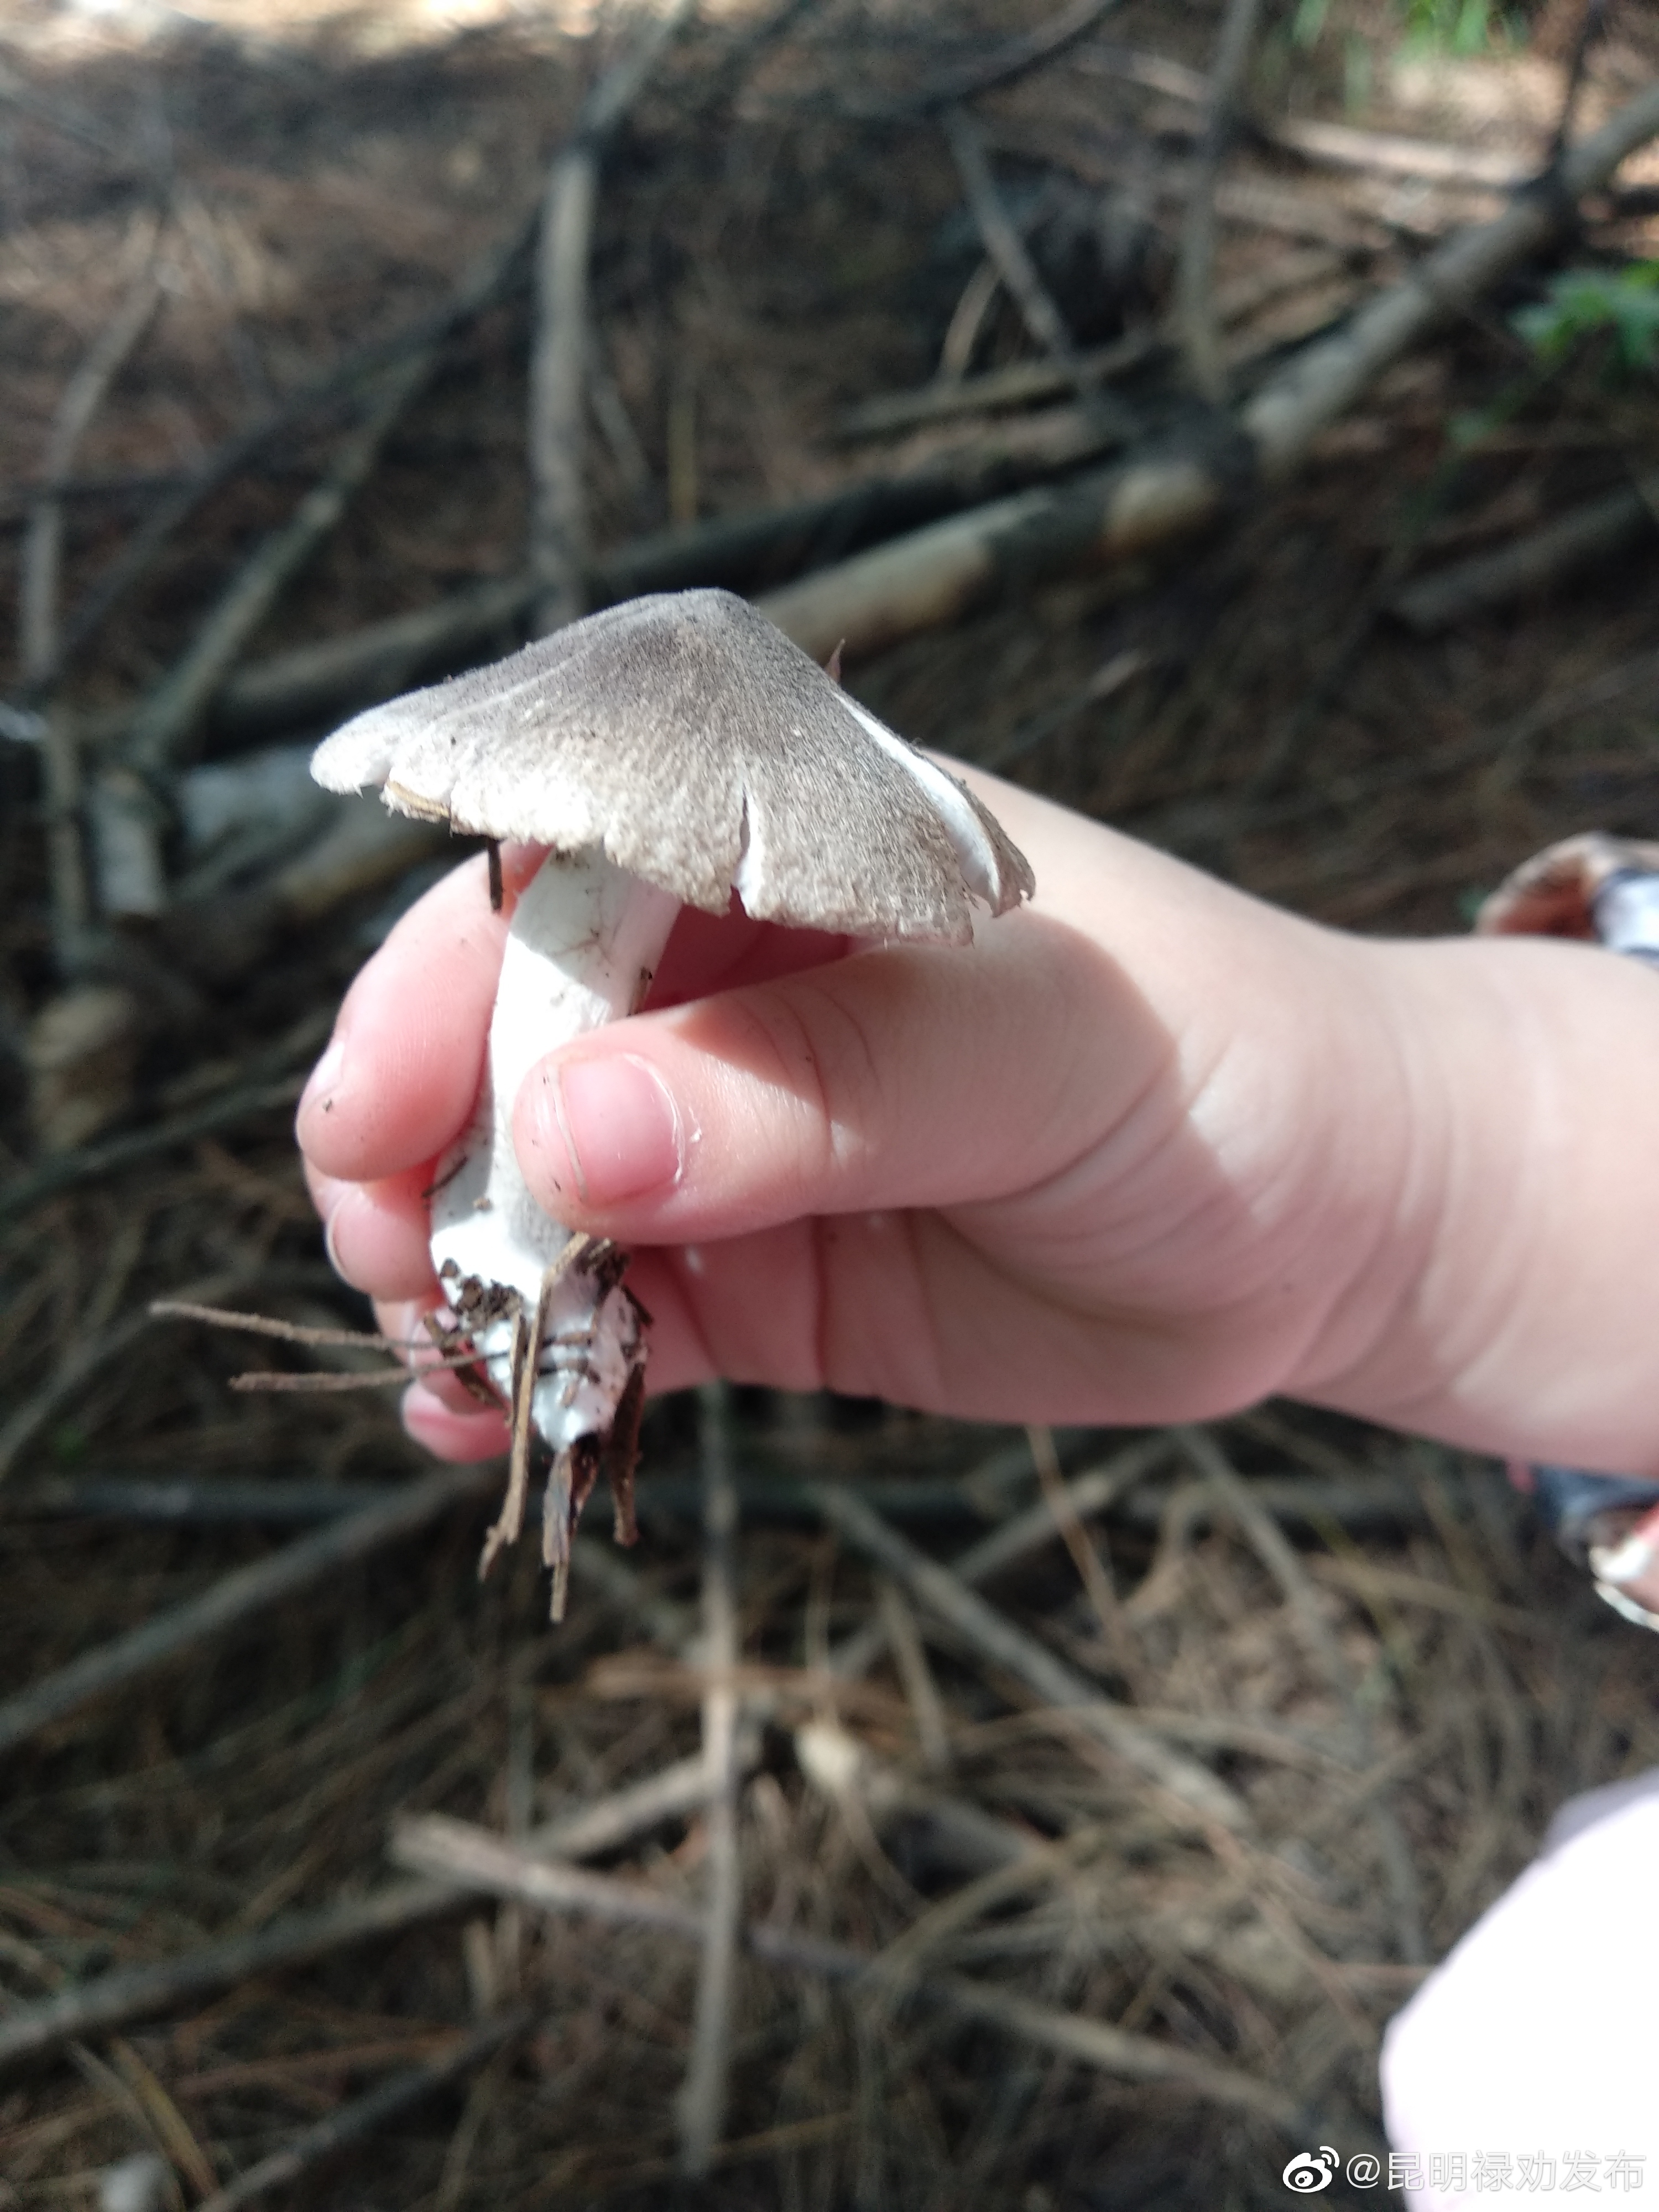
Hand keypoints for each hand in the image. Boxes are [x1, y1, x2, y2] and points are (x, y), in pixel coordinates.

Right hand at [296, 768, 1658, 1476]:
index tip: (375, 1115)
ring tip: (447, 1369)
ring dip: (463, 1274)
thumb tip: (571, 1140)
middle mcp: (736, 976)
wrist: (1335, 1219)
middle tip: (399, 1267)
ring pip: (537, 1190)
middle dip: (422, 1152)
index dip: (435, 986)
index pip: (553, 874)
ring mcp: (738, 1130)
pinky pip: (616, 1311)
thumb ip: (819, 1090)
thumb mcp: (1041, 1048)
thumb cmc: (1222, 1062)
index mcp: (785, 843)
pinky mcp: (763, 1268)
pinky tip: (494, 1425)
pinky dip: (543, 1365)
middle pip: (502, 1039)